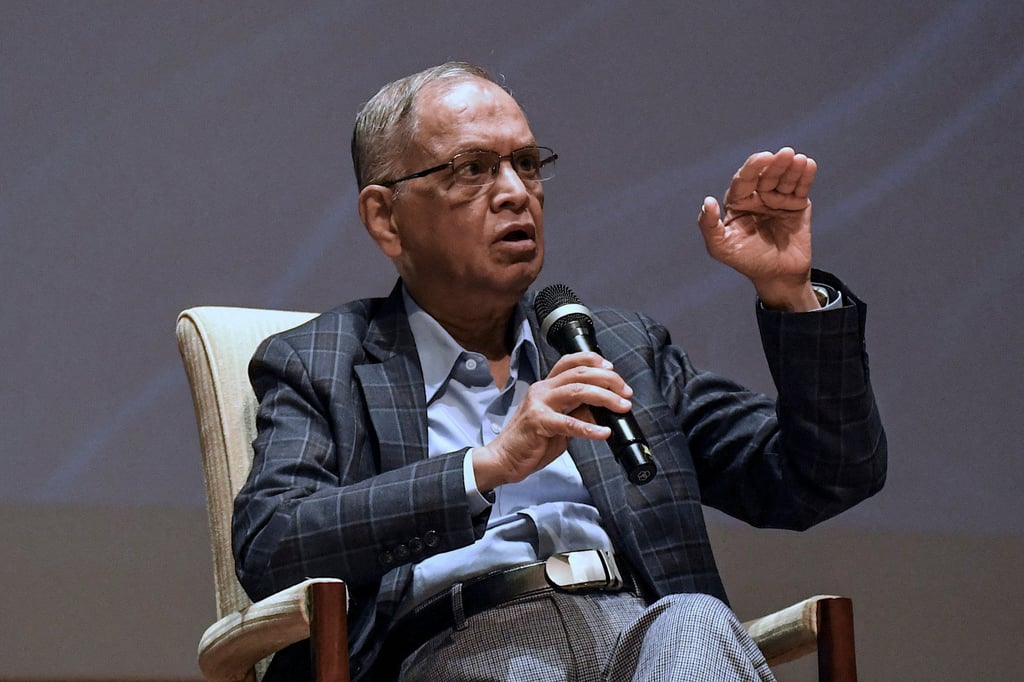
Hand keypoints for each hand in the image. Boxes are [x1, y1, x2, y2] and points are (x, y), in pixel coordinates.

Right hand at [472, 352, 632, 490]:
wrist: (504, 459)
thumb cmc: (530, 442)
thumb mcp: (559, 424)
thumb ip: (577, 413)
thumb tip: (603, 409)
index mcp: (546, 387)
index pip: (570, 362)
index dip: (593, 360)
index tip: (613, 370)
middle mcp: (542, 390)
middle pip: (580, 373)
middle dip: (608, 380)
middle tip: (626, 392)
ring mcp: (539, 404)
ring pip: (577, 390)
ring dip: (604, 397)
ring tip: (622, 406)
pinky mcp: (539, 422)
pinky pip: (569, 423)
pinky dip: (590, 428)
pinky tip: (604, 433)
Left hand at [697, 146, 819, 310]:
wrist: (778, 277)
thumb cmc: (746, 262)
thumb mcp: (721, 248)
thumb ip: (709, 225)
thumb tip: (707, 201)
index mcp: (737, 202)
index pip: (744, 180)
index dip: (753, 168)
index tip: (763, 158)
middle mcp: (757, 197)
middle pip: (766, 176)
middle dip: (776, 165)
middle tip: (785, 154)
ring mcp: (778, 199)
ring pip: (785, 179)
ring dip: (792, 167)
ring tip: (798, 159)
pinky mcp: (797, 205)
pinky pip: (801, 187)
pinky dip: (805, 176)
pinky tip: (808, 165)